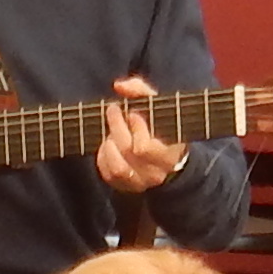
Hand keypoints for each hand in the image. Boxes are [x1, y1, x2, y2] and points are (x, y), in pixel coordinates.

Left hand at [96, 73, 182, 195]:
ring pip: (117, 168)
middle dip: (117, 127)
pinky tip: (108, 144)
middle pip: (128, 152)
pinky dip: (103, 157)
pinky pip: (108, 175)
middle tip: (113, 110)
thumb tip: (120, 86)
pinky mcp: (126, 187)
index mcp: (169, 155)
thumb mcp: (159, 107)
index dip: (136, 128)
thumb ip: (141, 91)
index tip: (132, 113)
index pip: (144, 148)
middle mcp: (156, 173)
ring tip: (111, 132)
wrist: (168, 159)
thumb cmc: (161, 127)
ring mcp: (140, 183)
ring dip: (109, 146)